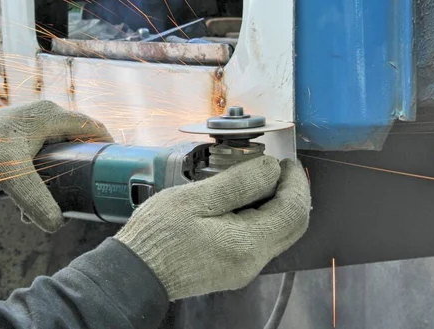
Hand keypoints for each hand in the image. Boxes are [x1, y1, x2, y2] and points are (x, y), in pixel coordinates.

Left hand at [0, 100, 111, 231]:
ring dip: (64, 175)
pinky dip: (46, 177)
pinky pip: (45, 157)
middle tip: (90, 188)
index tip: (117, 168)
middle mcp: (45, 118)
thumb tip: (57, 224)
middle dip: (85, 166)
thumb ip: (36, 200)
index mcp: (49, 115)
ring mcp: (33, 129)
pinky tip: (36, 198)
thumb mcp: (11, 174)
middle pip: (79, 141)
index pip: (92, 127)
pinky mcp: (22, 141)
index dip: (108, 145)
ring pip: (61, 152)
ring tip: (61, 199)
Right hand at [115, 156, 310, 299]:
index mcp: (247, 244)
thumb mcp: (195, 199)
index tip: (285, 161)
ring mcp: (244, 267)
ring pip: (278, 232)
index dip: (296, 182)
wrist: (137, 272)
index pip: (292, 211)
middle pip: (292, 225)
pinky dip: (262, 216)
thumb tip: (270, 169)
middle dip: (292, 192)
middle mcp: (252, 261)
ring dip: (277, 204)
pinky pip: (261, 240)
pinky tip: (244, 200)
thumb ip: (237, 184)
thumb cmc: (159, 235)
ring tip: (259, 179)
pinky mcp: (233, 267)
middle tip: (279, 168)